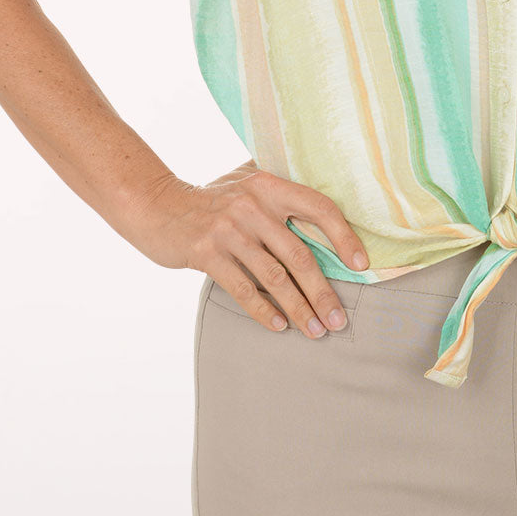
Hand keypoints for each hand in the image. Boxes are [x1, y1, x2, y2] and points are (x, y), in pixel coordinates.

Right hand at [127, 160, 368, 338]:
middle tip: (338, 320)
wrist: (156, 205)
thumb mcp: (244, 184)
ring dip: (298, 309)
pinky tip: (279, 327)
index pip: (319, 208)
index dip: (343, 237)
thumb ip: (277, 195)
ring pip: (275, 277)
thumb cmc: (209, 199)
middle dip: (323, 293)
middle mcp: (252, 205)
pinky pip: (244, 289)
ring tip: (315, 331)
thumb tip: (324, 219)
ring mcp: (229, 230)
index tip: (360, 265)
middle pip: (300, 255)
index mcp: (268, 185)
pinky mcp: (207, 253)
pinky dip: (264, 311)